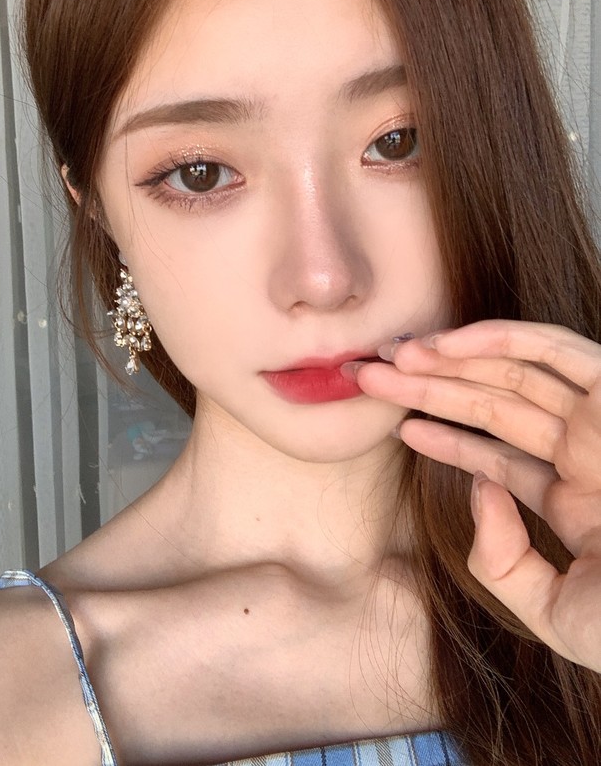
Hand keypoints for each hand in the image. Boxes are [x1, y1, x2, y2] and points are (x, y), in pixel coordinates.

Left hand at [349, 319, 600, 673]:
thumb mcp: (556, 612)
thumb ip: (504, 563)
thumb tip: (479, 492)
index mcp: (577, 502)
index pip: (498, 457)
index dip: (446, 439)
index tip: (399, 428)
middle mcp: (588, 455)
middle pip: (495, 407)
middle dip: (430, 388)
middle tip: (371, 376)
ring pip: (514, 373)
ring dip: (452, 358)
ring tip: (393, 356)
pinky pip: (556, 349)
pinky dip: (499, 337)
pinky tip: (445, 344)